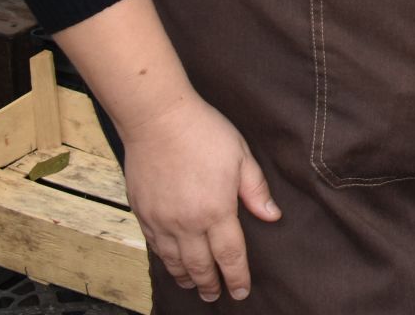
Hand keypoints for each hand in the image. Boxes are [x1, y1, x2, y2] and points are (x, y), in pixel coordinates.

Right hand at [120, 93, 280, 302]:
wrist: (158, 119)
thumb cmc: (204, 133)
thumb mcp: (241, 157)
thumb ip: (256, 191)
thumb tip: (272, 216)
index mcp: (216, 210)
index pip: (230, 255)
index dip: (237, 277)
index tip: (241, 292)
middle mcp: (187, 223)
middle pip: (200, 266)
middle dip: (211, 284)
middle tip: (216, 296)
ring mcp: (161, 220)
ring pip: (174, 261)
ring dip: (187, 277)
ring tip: (195, 286)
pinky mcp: (143, 213)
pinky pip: (155, 246)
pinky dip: (166, 260)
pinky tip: (172, 263)